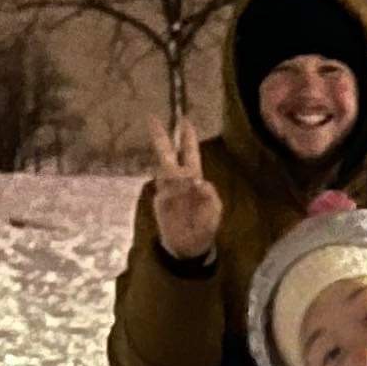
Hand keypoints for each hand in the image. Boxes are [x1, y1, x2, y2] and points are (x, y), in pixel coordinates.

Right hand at [147, 113, 221, 264]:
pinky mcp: (159, 202)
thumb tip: (199, 181)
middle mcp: (179, 180)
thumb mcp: (214, 210)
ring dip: (172, 172)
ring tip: (182, 183)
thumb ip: (210, 195)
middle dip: (161, 137)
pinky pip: (163, 191)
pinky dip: (170, 192)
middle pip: (167, 154)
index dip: (188, 138)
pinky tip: (176, 198)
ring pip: (164, 171)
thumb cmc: (204, 226)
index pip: (190, 153)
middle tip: (152, 118)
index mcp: (195, 178)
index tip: (185, 121)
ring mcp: (167, 190)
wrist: (189, 246)